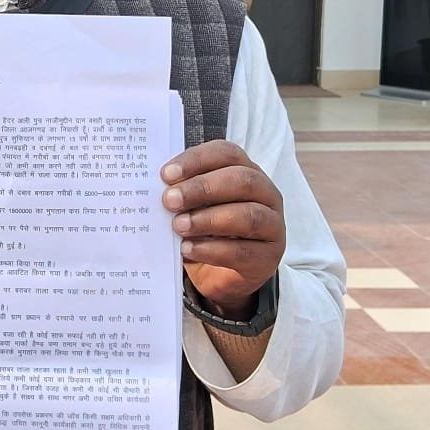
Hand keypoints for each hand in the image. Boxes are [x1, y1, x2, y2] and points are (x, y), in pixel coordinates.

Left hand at [161, 141, 284, 317]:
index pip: (227, 154)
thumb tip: (157, 188)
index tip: (166, 174)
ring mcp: (272, 226)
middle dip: (202, 188)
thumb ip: (182, 194)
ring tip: (178, 226)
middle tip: (170, 200)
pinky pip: (243, 251)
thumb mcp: (193, 207)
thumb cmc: (205, 231)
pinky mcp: (268, 258)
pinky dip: (212, 250)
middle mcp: (266, 194)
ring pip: (247, 216)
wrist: (219, 276)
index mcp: (246, 172)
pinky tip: (189, 249)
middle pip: (241, 180)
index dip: (197, 160)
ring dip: (208, 219)